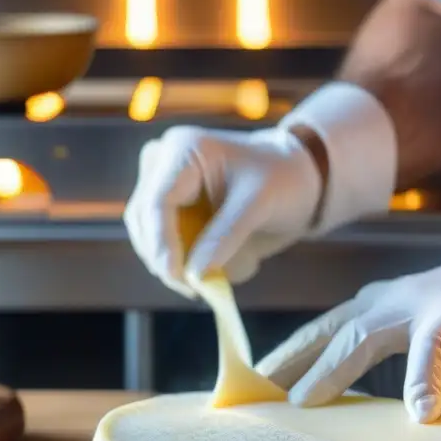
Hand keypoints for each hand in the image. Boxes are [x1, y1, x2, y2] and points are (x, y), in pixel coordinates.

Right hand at [123, 125, 322, 297]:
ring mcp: (164, 190)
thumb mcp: (260, 204)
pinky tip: (227, 265)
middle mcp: (164, 166)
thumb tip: (193, 275)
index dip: (161, 243)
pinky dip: (190, 263)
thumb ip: (226, 236)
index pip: (157, 202)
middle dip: (167, 259)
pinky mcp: (172, 214)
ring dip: (178, 264)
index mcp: (182, 150)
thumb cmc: (283, 181)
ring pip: (149, 239)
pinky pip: (167, 248)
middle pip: (144, 222)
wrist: (296, 182)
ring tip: (220, 277)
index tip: (175, 277)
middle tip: (196, 290)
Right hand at [256, 219, 440, 440]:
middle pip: (365, 332)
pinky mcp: (379, 302)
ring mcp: (393, 296)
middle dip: (331, 371)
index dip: (424, 378)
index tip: (417, 419)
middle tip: (297, 411)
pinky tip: (277, 373)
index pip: (438, 343)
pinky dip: (304, 347)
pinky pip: (335, 324)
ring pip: (337, 324)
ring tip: (259, 387)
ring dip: (297, 355)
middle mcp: (418, 298)